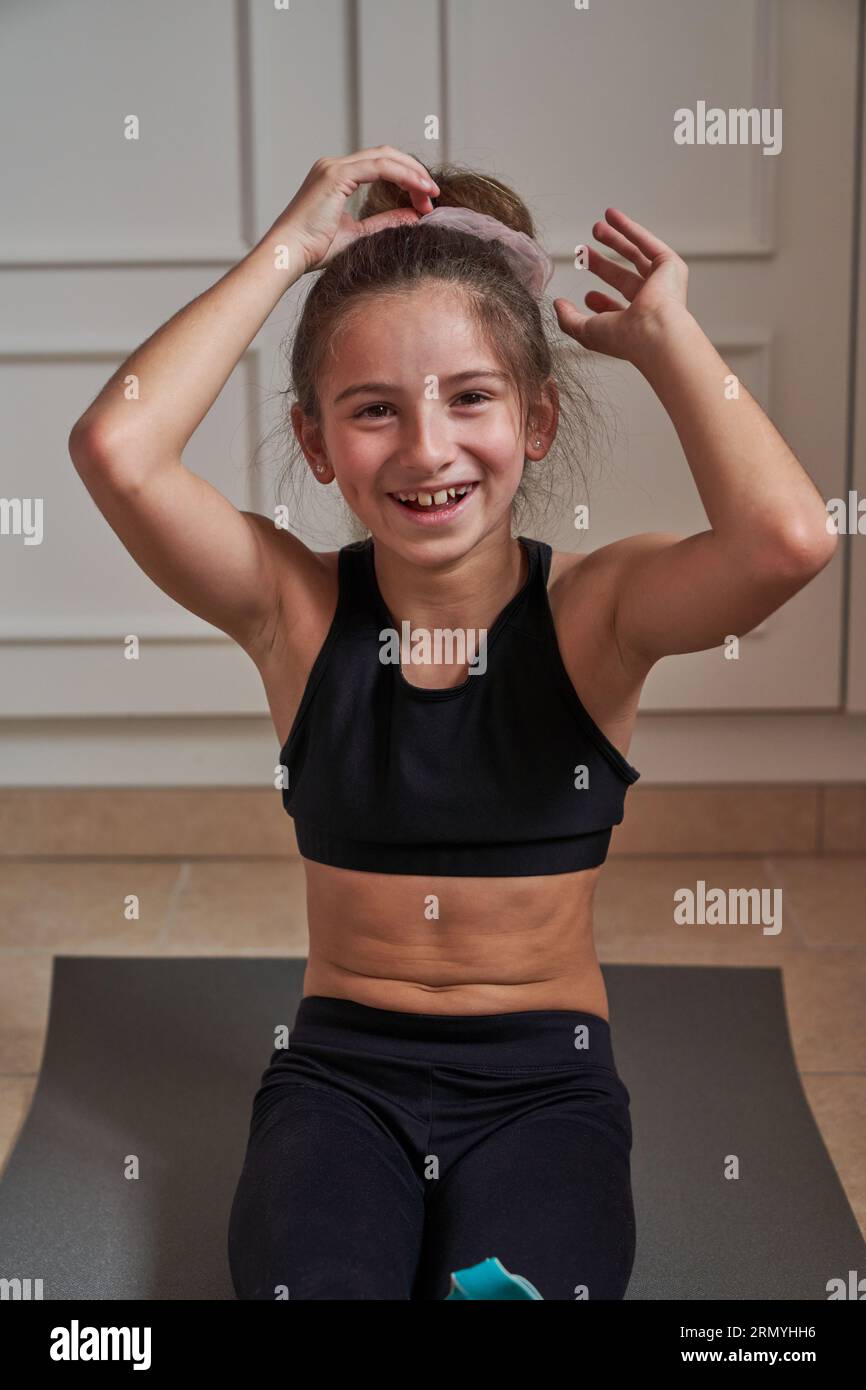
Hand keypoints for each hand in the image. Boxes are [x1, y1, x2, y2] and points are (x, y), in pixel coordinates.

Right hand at [270, 147, 439, 272]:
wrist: (287, 255)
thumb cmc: (313, 251)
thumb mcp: (358, 235)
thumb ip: (384, 222)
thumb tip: (415, 216)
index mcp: (336, 177)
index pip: (381, 166)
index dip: (407, 179)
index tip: (425, 202)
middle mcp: (334, 166)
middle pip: (386, 156)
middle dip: (414, 173)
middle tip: (433, 196)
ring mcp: (333, 167)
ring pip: (385, 157)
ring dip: (412, 174)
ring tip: (431, 194)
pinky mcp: (334, 175)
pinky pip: (378, 167)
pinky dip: (402, 175)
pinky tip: (419, 190)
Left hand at [554, 208, 688, 361]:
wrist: (653, 332)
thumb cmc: (624, 338)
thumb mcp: (586, 331)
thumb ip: (569, 319)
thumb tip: (558, 305)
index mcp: (636, 324)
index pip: (619, 310)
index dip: (603, 303)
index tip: (588, 296)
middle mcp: (652, 304)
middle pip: (623, 278)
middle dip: (602, 265)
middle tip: (584, 252)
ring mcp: (663, 284)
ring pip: (635, 256)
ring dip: (615, 240)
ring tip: (596, 227)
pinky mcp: (670, 265)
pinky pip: (647, 243)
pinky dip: (629, 228)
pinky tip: (613, 216)